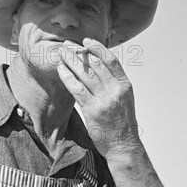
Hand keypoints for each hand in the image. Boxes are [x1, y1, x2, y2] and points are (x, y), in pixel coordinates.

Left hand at [56, 38, 142, 159]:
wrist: (123, 146)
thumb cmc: (122, 123)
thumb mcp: (124, 99)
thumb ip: (113, 83)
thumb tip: (98, 66)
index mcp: (125, 85)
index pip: (111, 60)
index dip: (98, 47)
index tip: (86, 41)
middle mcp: (116, 90)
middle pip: (95, 64)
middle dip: (79, 52)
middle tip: (67, 45)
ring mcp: (105, 100)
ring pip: (85, 74)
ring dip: (71, 61)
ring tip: (61, 54)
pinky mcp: (92, 110)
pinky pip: (77, 89)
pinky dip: (67, 77)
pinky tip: (61, 70)